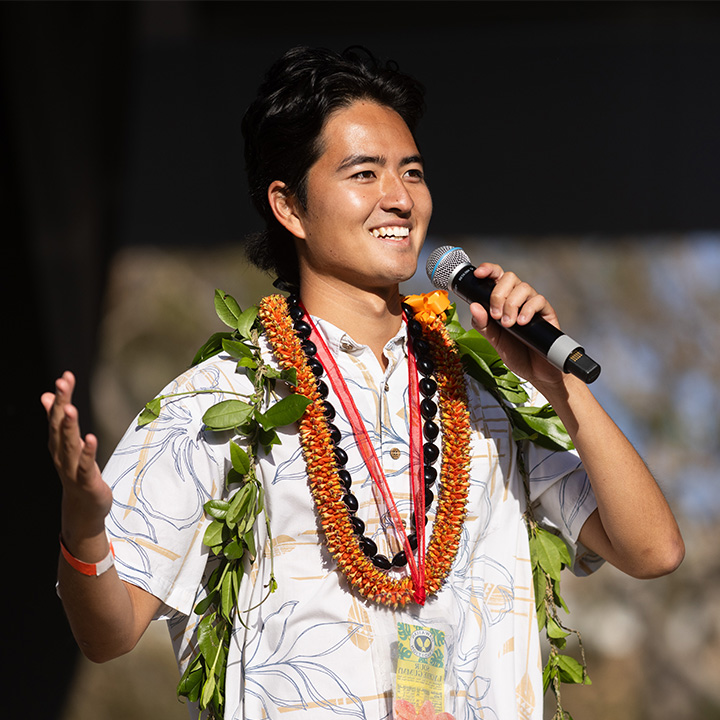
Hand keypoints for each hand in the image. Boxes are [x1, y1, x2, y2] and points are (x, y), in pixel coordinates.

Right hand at [41, 371, 112, 545]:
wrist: (83, 508)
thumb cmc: (77, 472)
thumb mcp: (68, 445)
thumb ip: (59, 421)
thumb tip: (47, 396)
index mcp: (58, 444)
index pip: (57, 416)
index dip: (61, 397)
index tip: (65, 377)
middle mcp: (61, 454)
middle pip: (60, 426)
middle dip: (62, 404)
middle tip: (62, 383)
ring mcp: (72, 468)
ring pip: (69, 445)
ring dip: (69, 427)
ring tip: (71, 409)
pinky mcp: (86, 481)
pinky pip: (86, 465)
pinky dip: (87, 452)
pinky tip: (90, 438)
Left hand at [468, 263, 564, 386]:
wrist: (536, 372)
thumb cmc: (516, 353)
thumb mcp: (493, 339)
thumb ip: (482, 324)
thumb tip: (473, 306)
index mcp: (502, 301)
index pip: (496, 277)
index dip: (488, 270)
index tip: (479, 274)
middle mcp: (518, 299)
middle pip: (509, 278)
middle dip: (498, 294)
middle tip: (495, 315)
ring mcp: (532, 304)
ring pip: (523, 287)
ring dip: (511, 304)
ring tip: (508, 324)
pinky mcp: (546, 312)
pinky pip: (538, 300)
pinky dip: (527, 310)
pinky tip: (521, 323)